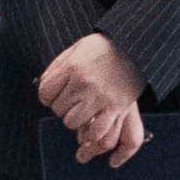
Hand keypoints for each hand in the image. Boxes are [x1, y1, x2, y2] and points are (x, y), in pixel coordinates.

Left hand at [35, 30, 147, 164]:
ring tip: (83, 109)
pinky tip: (92, 125)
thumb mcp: (76, 50)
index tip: (57, 92)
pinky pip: (96, 132)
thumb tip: (45, 91)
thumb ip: (57, 69)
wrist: (134, 46)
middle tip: (74, 98)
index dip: (49, 95)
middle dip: (63, 106)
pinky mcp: (117, 108)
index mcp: (73, 67)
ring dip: (76, 118)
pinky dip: (92, 133)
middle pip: (58, 109)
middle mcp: (85, 83)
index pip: (45, 93)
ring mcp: (101, 97)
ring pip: (72, 122)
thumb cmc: (102, 48)